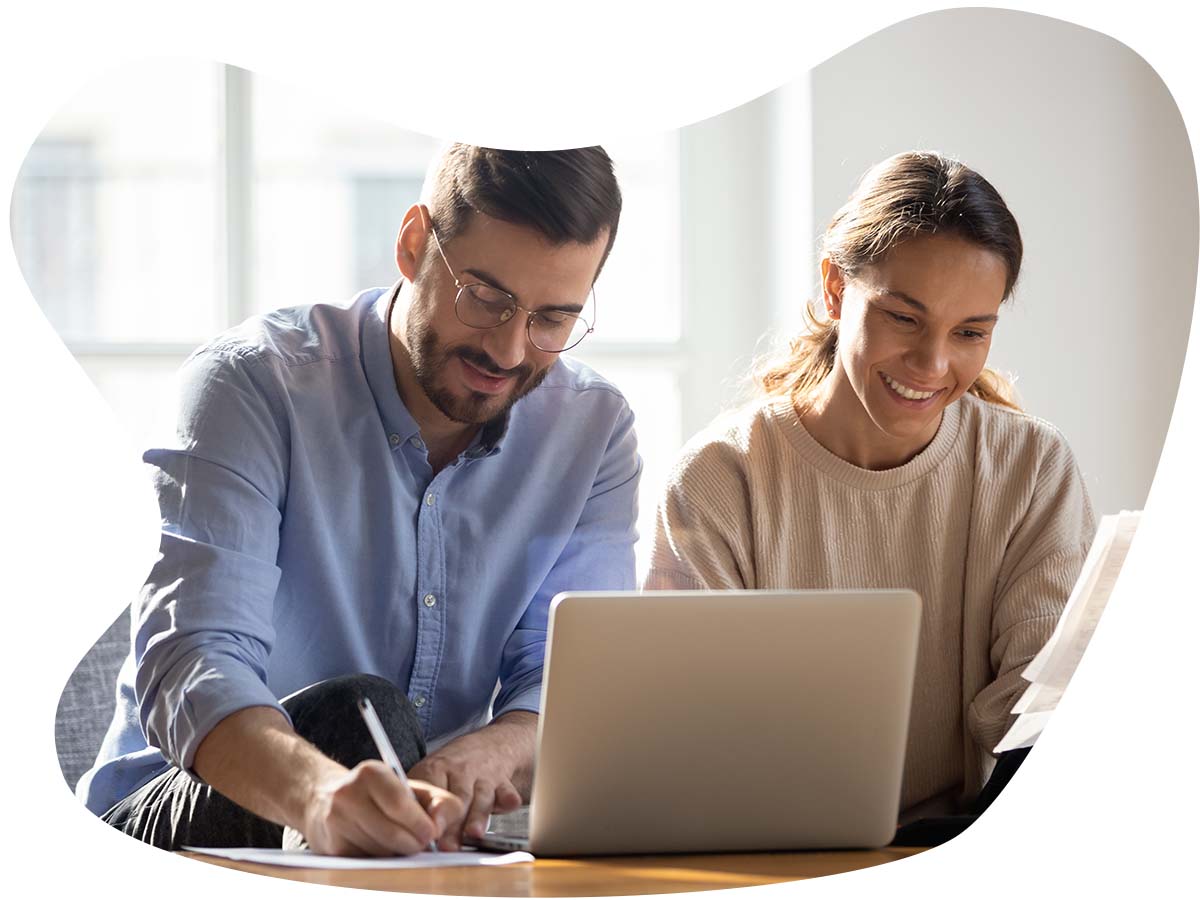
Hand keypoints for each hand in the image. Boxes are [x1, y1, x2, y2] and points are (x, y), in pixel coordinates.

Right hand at [302, 759, 462, 855]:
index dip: (419, 823)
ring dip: (397, 853)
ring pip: (380, 851)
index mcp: (371, 773)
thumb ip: (438, 801)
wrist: (325, 799)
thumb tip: (439, 827)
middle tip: (421, 844)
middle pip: (391, 832)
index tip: (432, 834)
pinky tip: (380, 846)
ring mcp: (336, 821)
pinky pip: (367, 861)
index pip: (398, 804)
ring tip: (400, 842)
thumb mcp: (410, 788)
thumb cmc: (378, 795)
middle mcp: (348, 794)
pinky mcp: (331, 846)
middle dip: (413, 843)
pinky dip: (381, 859)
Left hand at [407, 711, 536, 848]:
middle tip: (446, 845)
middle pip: (456, 799)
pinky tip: (509, 804)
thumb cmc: (453, 769)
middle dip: (452, 822)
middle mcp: (460, 771)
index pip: (430, 790)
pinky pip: (507, 791)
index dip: (428, 811)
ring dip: (477, 816)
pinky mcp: (503, 783)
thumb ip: (419, 802)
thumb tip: (405, 833)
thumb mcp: (430, 775)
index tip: (425, 829)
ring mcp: (483, 777)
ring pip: (480, 798)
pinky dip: (508, 798)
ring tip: (473, 833)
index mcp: (435, 769)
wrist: (491, 745)